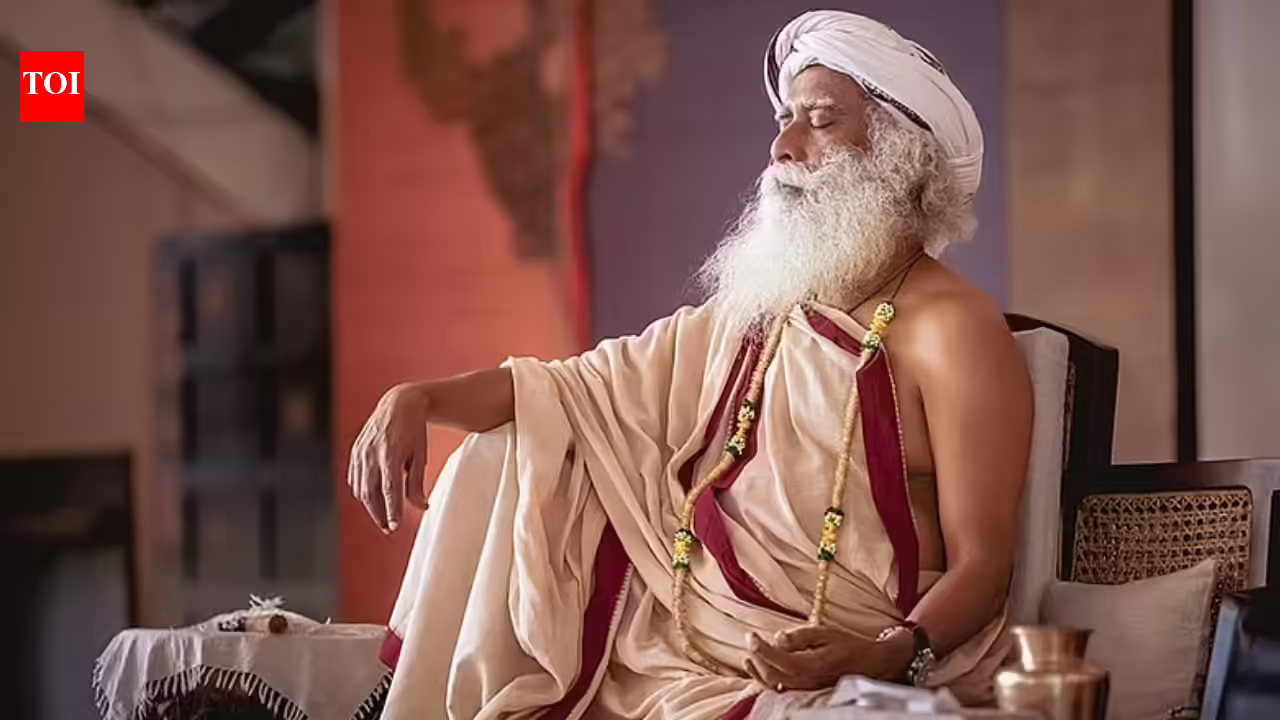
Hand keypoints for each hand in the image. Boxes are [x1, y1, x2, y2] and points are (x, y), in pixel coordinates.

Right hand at [348, 382, 431, 532]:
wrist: (399, 403)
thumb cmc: (414, 430)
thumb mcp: (420, 456)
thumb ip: (417, 483)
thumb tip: (421, 507)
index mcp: (390, 453)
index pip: (389, 489)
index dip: (391, 510)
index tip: (395, 527)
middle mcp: (371, 453)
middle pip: (371, 493)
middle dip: (379, 514)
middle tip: (389, 528)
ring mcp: (360, 452)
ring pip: (360, 488)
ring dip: (370, 505)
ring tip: (383, 516)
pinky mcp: (355, 451)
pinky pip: (354, 478)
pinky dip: (362, 491)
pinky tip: (371, 498)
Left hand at [744, 624, 913, 691]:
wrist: (872, 664)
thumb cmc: (849, 645)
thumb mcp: (827, 632)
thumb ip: (801, 635)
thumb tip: (777, 638)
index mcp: (813, 665)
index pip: (778, 661)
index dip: (761, 649)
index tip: (752, 635)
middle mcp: (808, 682)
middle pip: (772, 674)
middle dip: (757, 657)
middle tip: (752, 639)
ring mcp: (807, 690)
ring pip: (774, 685)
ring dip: (758, 670)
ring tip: (750, 653)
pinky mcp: (806, 692)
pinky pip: (780, 690)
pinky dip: (764, 679)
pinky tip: (756, 667)